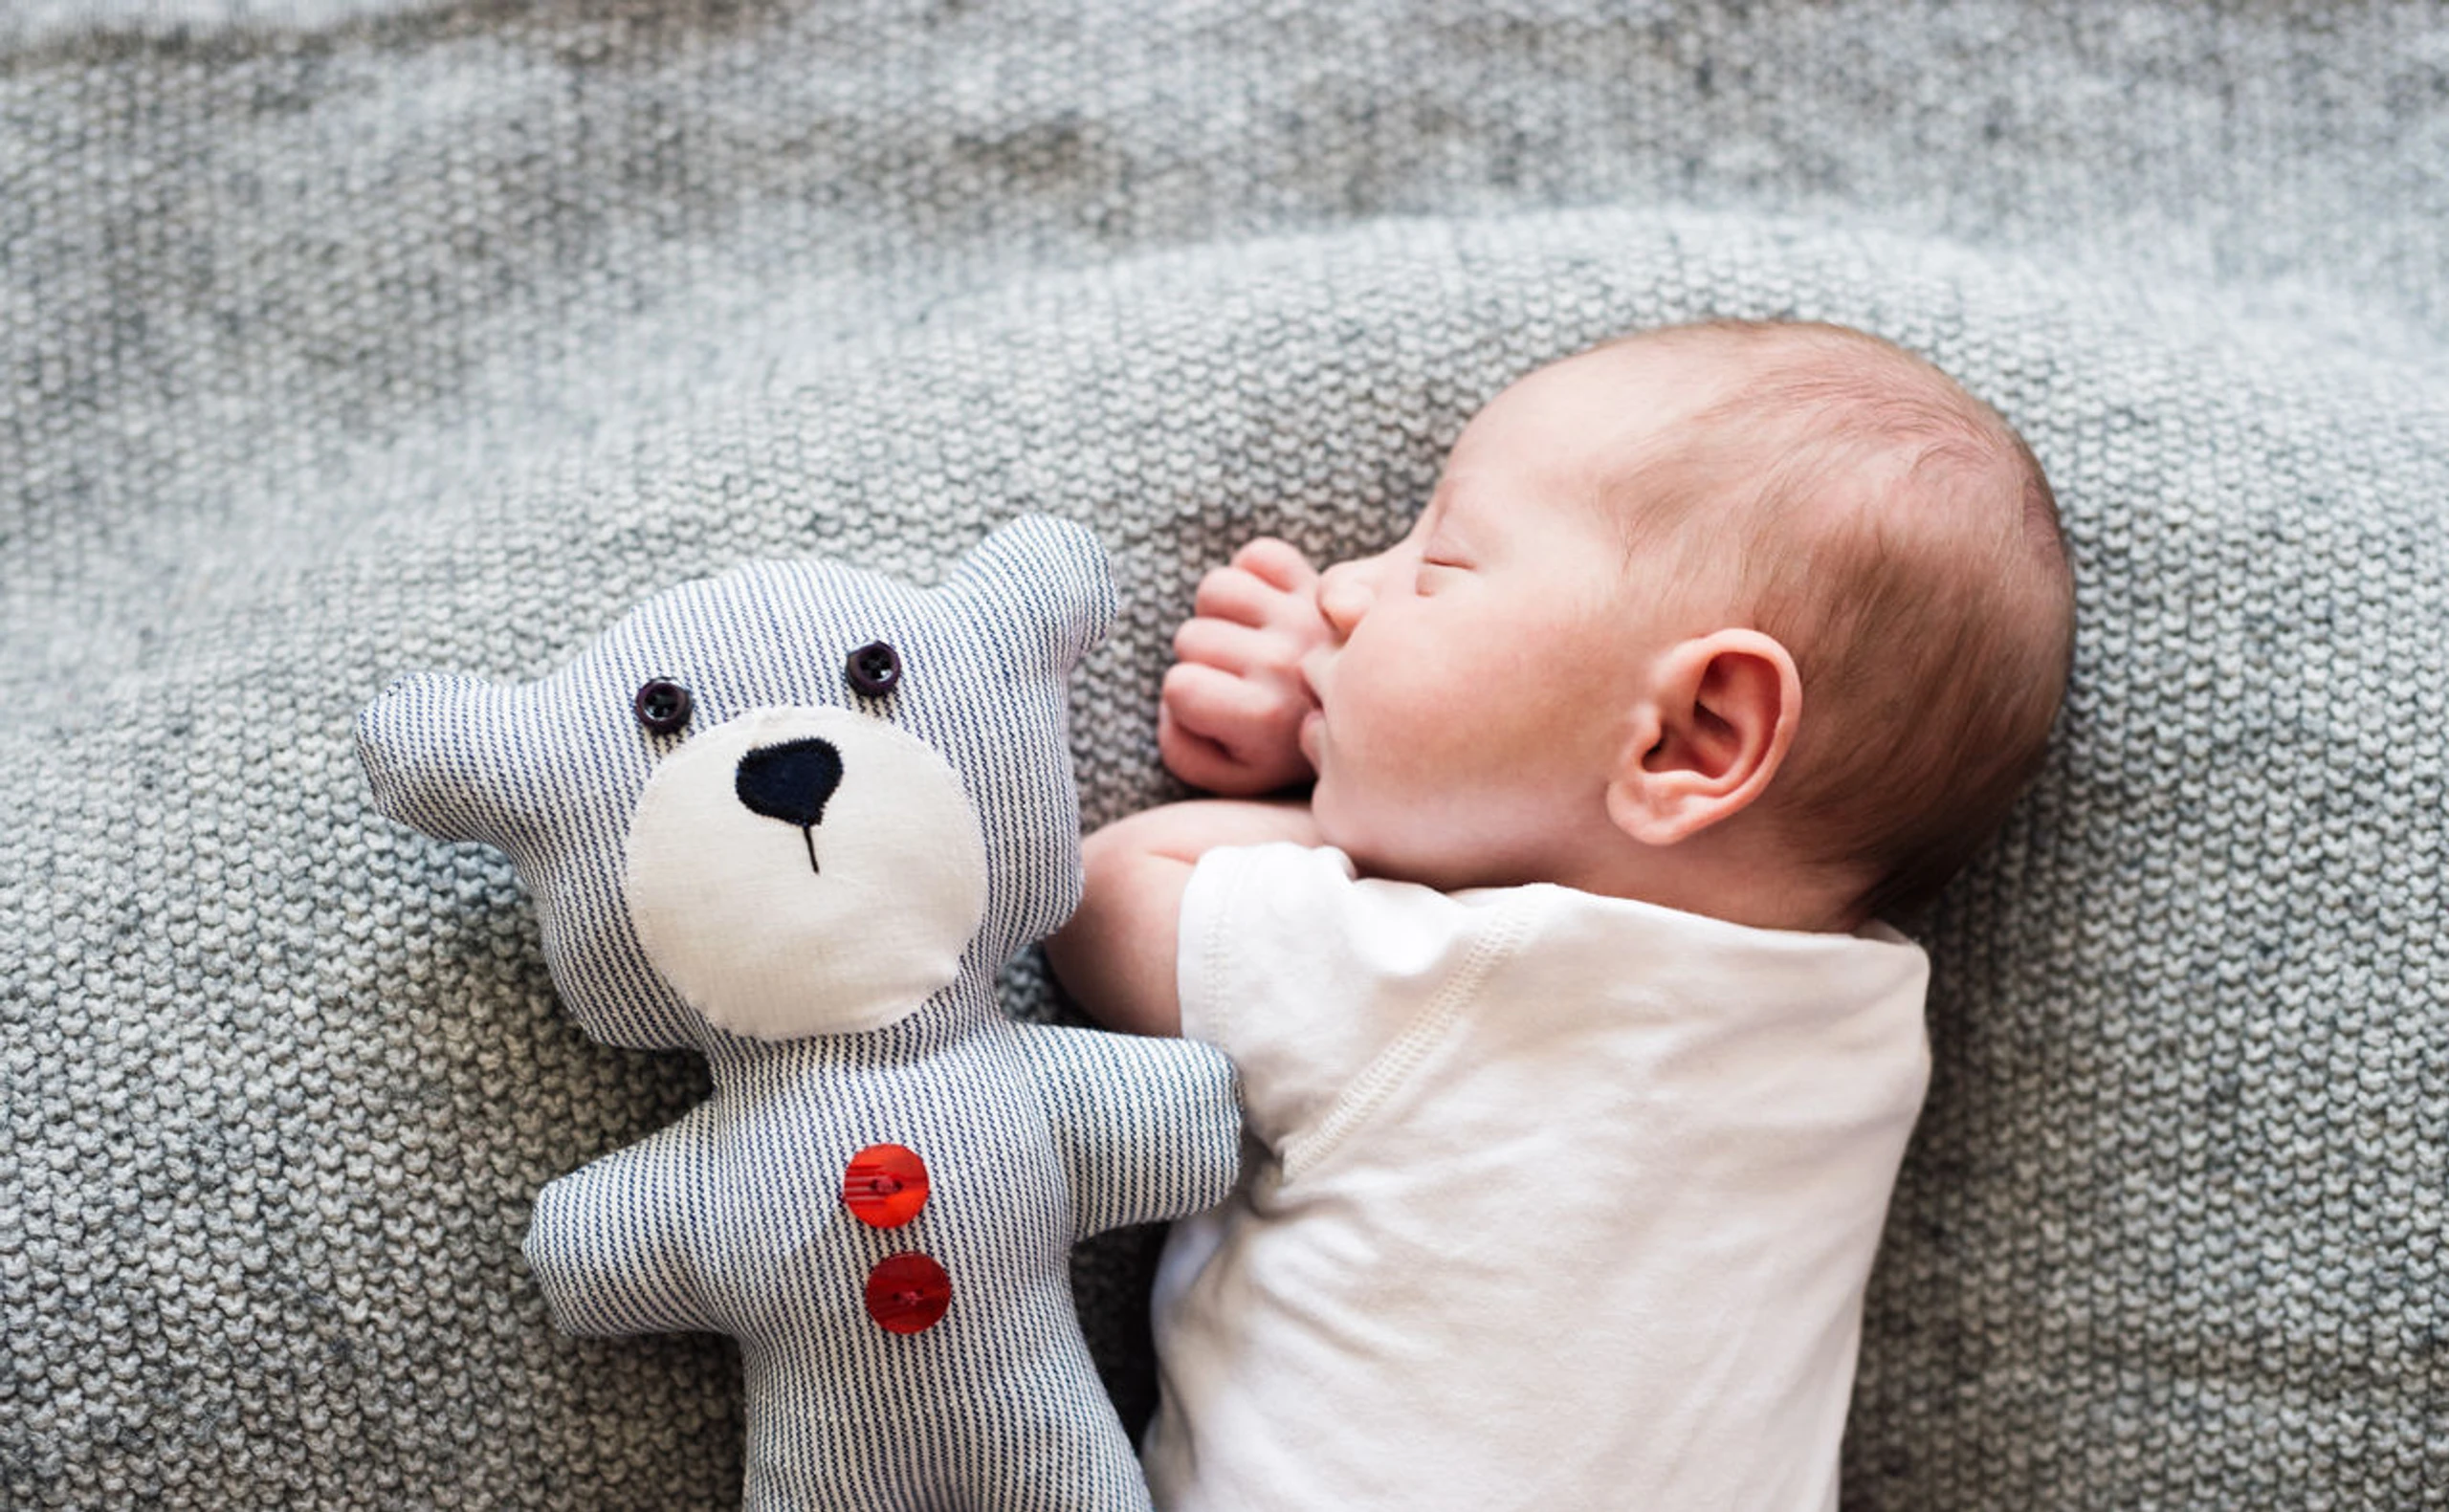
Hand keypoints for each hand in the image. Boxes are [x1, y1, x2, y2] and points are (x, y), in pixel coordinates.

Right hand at [1157, 537, 1331, 794]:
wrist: (1364, 721)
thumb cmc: (1284, 749)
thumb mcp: (1232, 776)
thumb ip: (1182, 751)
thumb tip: (1175, 693)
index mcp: (1265, 714)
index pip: (1178, 685)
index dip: (1185, 698)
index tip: (1216, 711)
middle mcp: (1286, 661)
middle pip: (1191, 636)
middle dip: (1201, 658)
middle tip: (1236, 679)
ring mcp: (1304, 618)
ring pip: (1217, 588)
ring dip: (1219, 613)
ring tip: (1244, 639)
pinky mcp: (1318, 585)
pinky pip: (1260, 555)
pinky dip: (1254, 574)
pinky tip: (1264, 610)